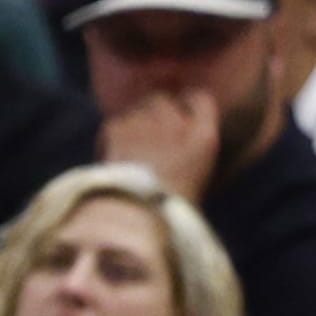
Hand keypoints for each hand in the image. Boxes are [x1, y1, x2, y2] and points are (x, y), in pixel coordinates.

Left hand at [99, 91, 220, 203]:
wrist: (140, 218)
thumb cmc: (172, 207)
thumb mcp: (197, 173)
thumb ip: (188, 144)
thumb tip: (176, 126)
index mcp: (204, 136)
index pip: (200, 98)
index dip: (185, 102)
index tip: (177, 112)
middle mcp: (177, 124)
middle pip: (161, 99)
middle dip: (151, 112)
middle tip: (144, 135)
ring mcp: (146, 123)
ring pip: (134, 110)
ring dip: (130, 124)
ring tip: (130, 153)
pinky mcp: (118, 127)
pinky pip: (113, 123)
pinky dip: (110, 137)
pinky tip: (113, 158)